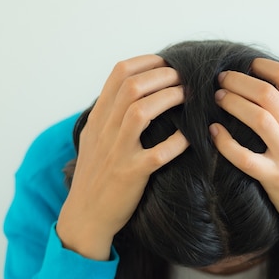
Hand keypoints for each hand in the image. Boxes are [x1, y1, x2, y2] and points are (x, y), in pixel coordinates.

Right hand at [57, 55, 188, 259]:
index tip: (168, 61)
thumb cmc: (96, 176)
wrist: (85, 216)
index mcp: (98, 118)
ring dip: (169, 98)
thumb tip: (136, 91)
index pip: (118, 74)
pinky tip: (192, 135)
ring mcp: (117, 152)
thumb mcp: (94, 139)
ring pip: (140, 112)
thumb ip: (110, 114)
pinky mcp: (132, 174)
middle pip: (132, 87)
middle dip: (163, 75)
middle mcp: (105, 130)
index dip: (147, 62)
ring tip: (189, 95)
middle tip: (185, 76)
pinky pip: (158, 153)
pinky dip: (178, 141)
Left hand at [209, 58, 278, 257]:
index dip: (263, 67)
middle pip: (266, 93)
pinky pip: (244, 156)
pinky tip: (214, 131)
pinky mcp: (274, 178)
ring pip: (257, 117)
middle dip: (239, 81)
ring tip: (218, 97)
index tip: (248, 66)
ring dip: (233, 103)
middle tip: (222, 79)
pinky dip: (225, 142)